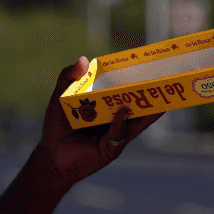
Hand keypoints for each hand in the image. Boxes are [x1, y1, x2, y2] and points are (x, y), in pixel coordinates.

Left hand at [37, 56, 164, 188]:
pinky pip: (119, 133)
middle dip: (149, 93)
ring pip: (136, 120)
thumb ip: (67, 77)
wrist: (51, 155)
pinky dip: (121, 123)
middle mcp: (116, 119)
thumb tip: (84, 59)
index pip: (124, 90)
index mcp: (107, 105)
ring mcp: (116, 134)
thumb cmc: (57, 126)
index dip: (135, 79)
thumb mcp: (60, 97)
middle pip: (136, 105)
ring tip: (160, 96)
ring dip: (147, 109)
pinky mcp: (111, 148)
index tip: (148, 66)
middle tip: (162, 79)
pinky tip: (123, 112)